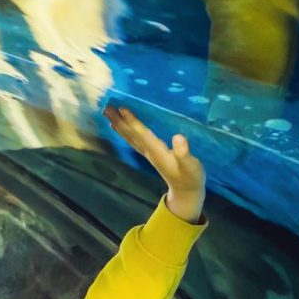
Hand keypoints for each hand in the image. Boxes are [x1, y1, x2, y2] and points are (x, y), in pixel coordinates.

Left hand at [107, 106, 205, 222]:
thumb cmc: (191, 176)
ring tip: (107, 114)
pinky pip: (134, 140)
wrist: (186, 190)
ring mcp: (148, 154)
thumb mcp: (191, 165)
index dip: (133, 122)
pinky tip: (119, 127)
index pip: (142, 134)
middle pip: (131, 135)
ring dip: (119, 126)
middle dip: (119, 121)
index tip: (122, 109)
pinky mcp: (151, 154)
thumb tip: (178, 137)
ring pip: (130, 137)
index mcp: (158, 152)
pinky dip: (125, 133)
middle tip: (106, 108)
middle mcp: (150, 152)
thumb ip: (184, 153)